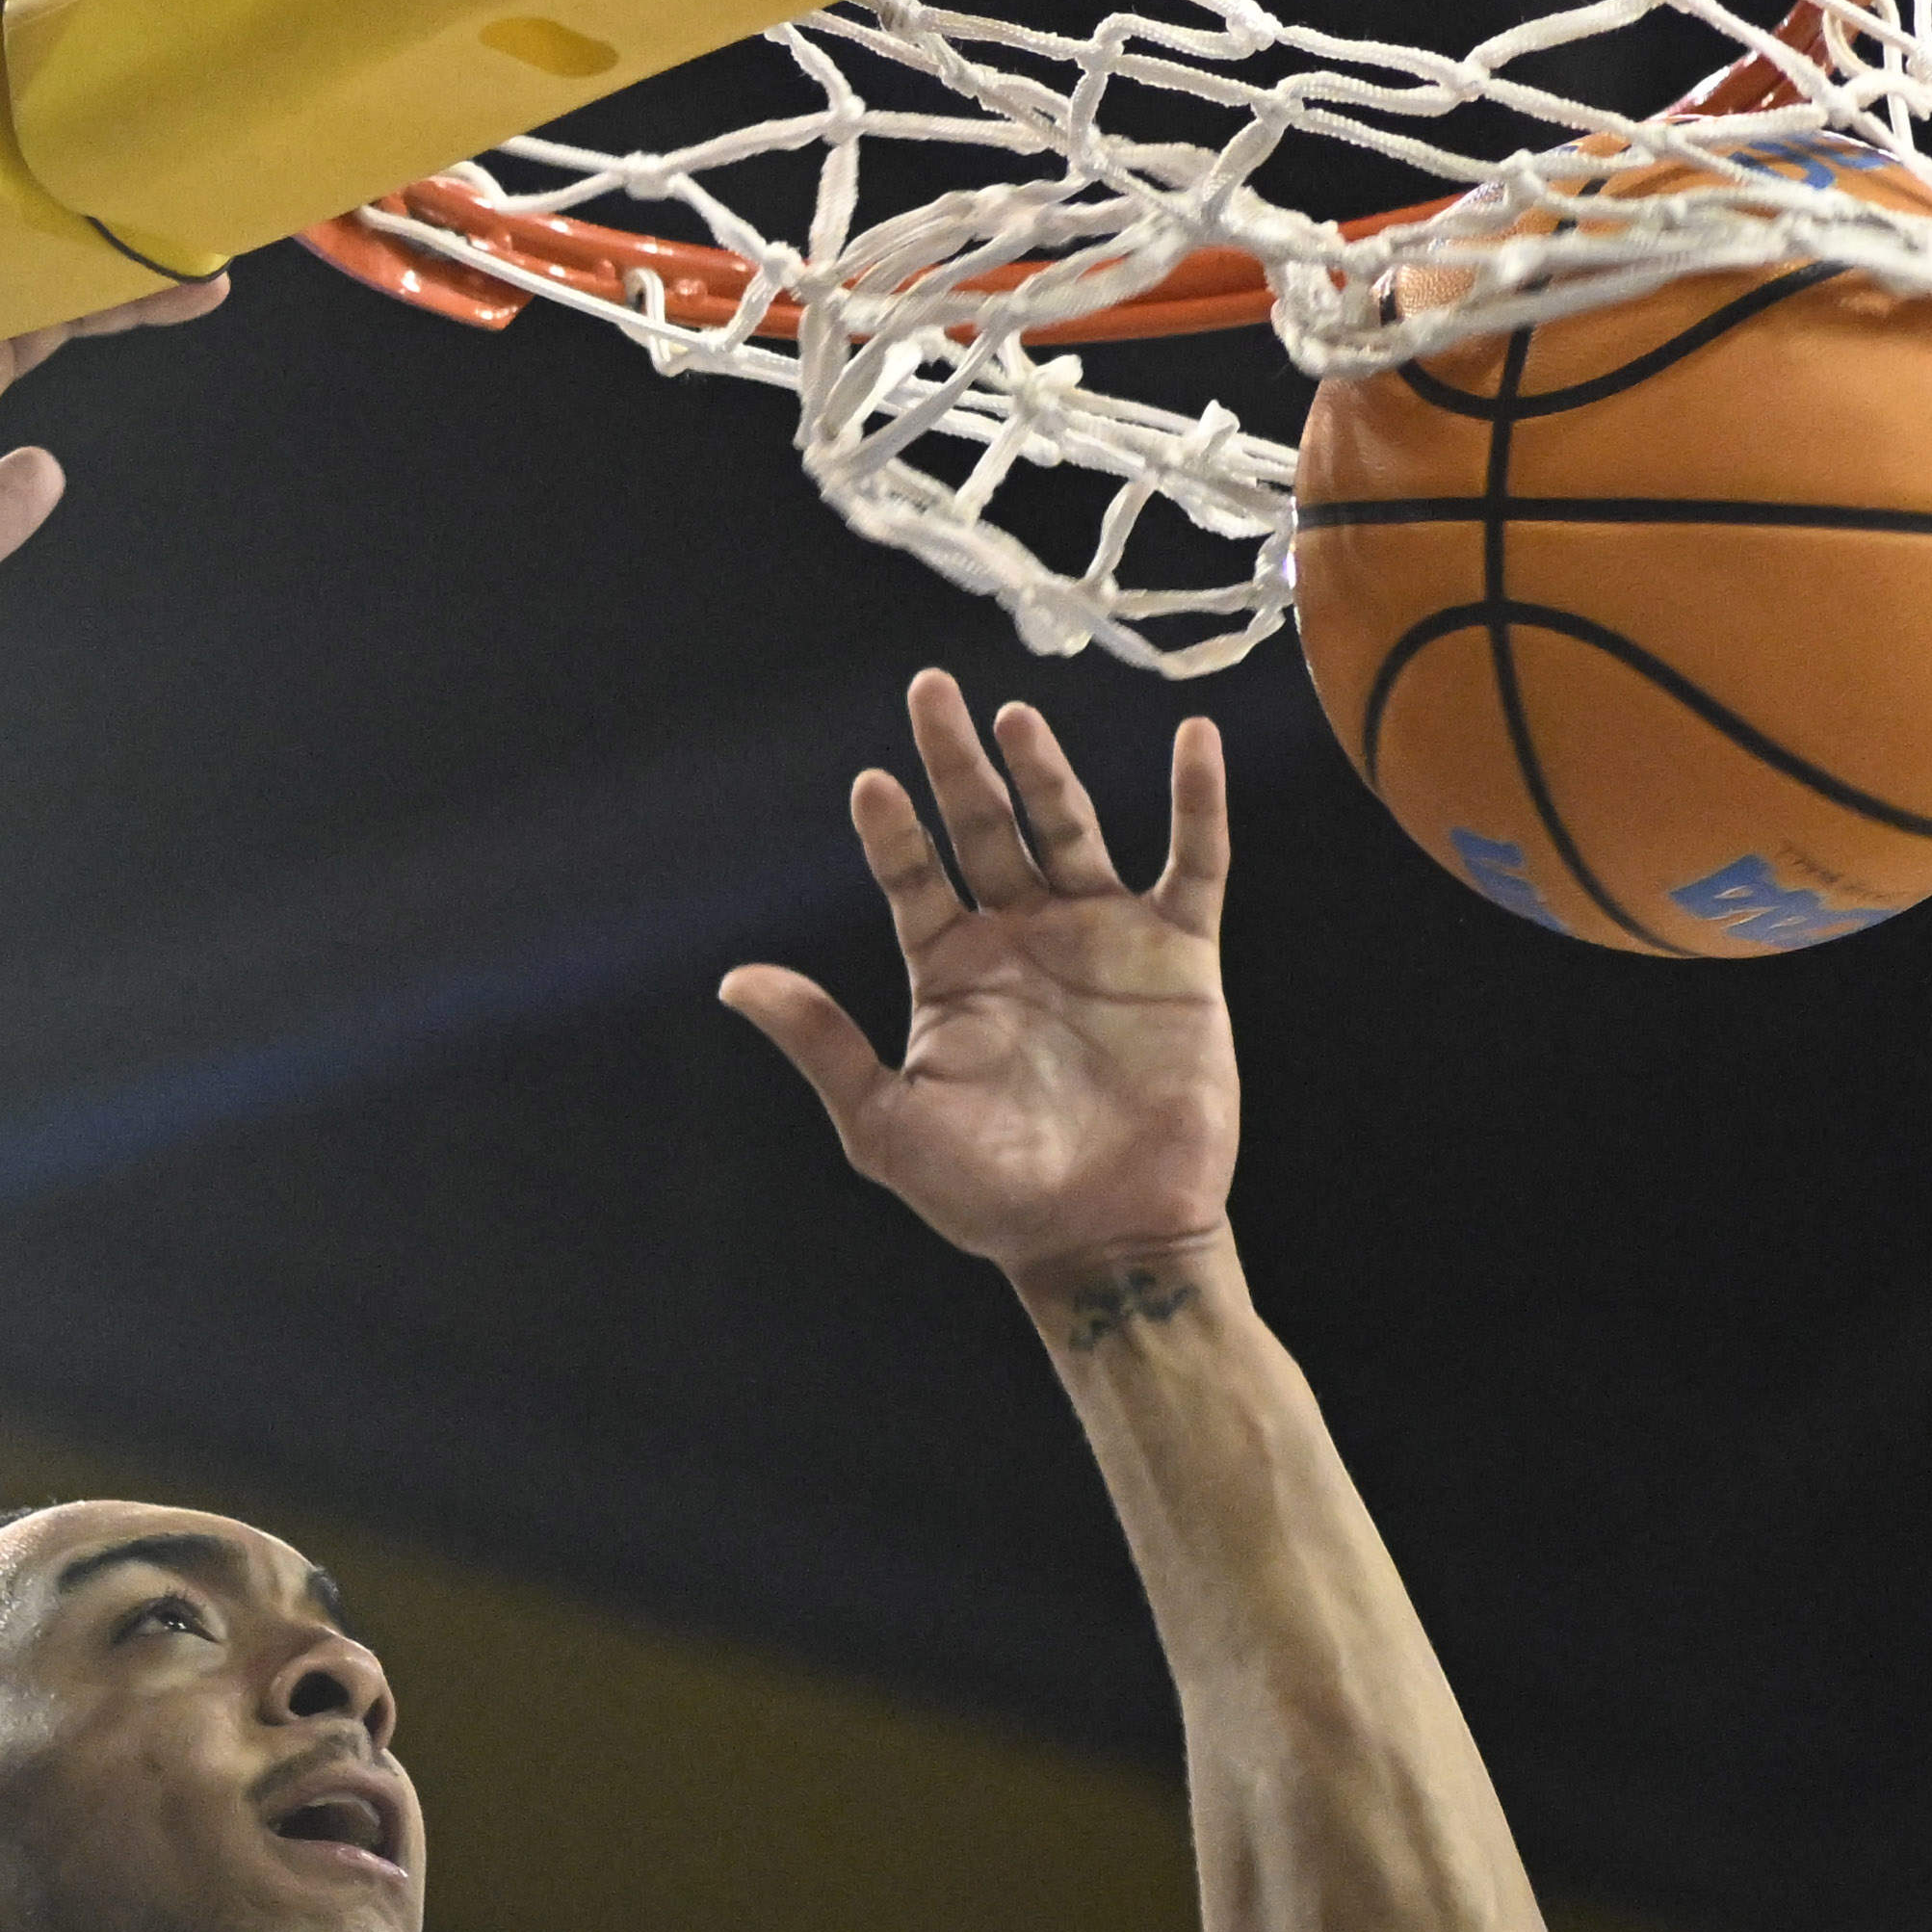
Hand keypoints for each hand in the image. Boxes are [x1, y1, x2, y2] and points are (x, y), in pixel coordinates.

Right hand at [0, 278, 230, 665]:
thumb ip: (3, 507)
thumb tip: (47, 467)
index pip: (33, 334)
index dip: (102, 313)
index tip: (181, 298)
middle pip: (30, 292)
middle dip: (113, 271)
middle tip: (198, 257)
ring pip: (3, 277)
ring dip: (85, 259)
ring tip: (172, 246)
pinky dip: (21, 263)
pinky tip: (88, 240)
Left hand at [723, 673, 1236, 1308]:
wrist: (1103, 1240)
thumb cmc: (990, 1199)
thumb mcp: (886, 1124)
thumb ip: (823, 1044)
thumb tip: (733, 980)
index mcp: (951, 971)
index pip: (914, 877)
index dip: (894, 833)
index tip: (871, 784)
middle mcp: (1022, 938)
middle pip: (985, 828)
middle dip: (957, 765)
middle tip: (929, 691)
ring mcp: (1101, 939)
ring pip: (1071, 829)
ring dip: (1045, 774)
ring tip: (1015, 720)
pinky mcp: (1179, 957)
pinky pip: (1194, 864)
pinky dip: (1199, 803)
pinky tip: (1194, 741)